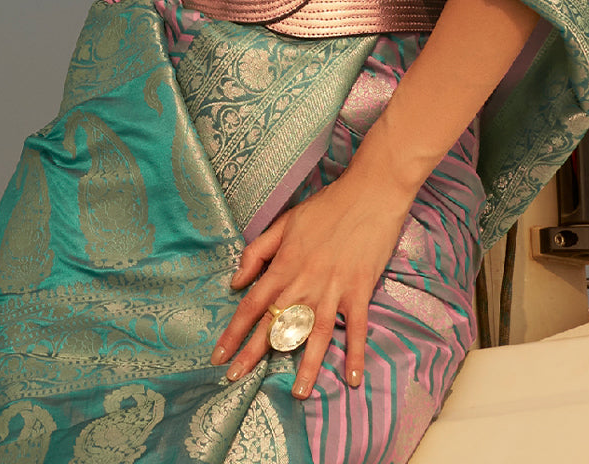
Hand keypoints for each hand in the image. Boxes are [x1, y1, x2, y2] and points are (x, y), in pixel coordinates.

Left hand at [209, 164, 414, 397]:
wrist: (369, 194)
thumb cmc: (326, 206)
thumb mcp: (285, 222)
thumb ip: (258, 251)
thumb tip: (236, 282)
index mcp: (285, 265)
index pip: (252, 304)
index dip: (234, 331)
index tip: (219, 356)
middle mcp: (305, 282)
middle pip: (276, 324)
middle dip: (254, 354)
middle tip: (236, 380)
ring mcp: (334, 289)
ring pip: (316, 334)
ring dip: (306, 365)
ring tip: (298, 394)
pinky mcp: (360, 291)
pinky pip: (356, 328)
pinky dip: (355, 354)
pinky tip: (352, 379)